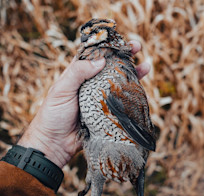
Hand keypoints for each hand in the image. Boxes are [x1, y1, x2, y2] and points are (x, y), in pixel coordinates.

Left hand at [17, 40, 150, 167]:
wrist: (55, 144)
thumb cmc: (53, 114)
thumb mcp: (61, 90)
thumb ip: (78, 72)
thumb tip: (102, 61)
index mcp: (79, 74)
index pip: (96, 55)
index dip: (109, 46)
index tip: (121, 40)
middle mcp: (92, 84)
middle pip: (112, 66)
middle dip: (125, 56)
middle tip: (138, 47)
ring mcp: (101, 98)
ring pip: (120, 83)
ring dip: (133, 74)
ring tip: (147, 66)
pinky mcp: (108, 112)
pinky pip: (122, 102)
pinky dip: (133, 96)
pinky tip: (142, 91)